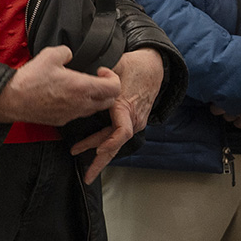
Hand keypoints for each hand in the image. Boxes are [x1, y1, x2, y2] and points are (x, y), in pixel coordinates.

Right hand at [0, 46, 119, 126]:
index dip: (113, 77)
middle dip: (108, 89)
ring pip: (94, 109)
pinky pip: (79, 114)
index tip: (101, 71)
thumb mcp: (51, 54)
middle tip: (97, 79)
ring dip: (95, 98)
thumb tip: (69, 54)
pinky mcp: (61, 120)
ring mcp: (71, 114)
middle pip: (109, 101)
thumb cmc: (29, 80)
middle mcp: (80, 104)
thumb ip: (67, 51)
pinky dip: (81, 105)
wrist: (10, 99)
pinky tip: (70, 96)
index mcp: (82, 87)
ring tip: (83, 87)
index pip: (114, 88)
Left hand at [70, 48, 164, 183]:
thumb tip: (93, 74)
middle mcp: (132, 117)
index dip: (110, 143)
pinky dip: (109, 146)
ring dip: (102, 155)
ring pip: (117, 142)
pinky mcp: (134, 121)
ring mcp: (135, 121)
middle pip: (116, 144)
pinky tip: (98, 153)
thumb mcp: (118, 65)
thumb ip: (104, 73)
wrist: (153, 66)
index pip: (122, 132)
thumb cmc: (134, 66)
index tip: (97, 152)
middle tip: (86, 175)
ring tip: (88, 168)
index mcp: (125, 106)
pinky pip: (120, 137)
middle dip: (100, 161)